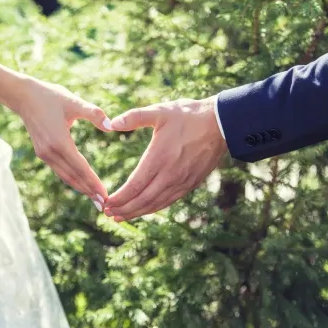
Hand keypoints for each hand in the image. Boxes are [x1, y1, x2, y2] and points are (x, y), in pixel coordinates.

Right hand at [12, 75, 111, 210]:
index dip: (93, 183)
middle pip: (73, 177)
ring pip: (66, 176)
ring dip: (81, 188)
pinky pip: (60, 170)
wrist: (24, 96)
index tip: (105, 195)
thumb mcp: (74, 101)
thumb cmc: (51, 96)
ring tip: (95, 199)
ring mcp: (44, 154)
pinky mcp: (42, 153)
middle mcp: (51, 152)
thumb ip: (94, 113)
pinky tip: (81, 184)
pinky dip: (72, 179)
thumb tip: (111, 126)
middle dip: (89, 191)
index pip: (81, 168)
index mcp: (60, 142)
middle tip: (104, 205)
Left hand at [104, 95, 227, 221]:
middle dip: (124, 209)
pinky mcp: (191, 183)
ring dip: (137, 212)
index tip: (106, 202)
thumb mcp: (159, 111)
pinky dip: (154, 208)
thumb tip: (110, 123)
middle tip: (108, 214)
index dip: (119, 198)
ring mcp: (182, 181)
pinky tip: (145, 209)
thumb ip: (134, 117)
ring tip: (121, 216)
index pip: (134, 186)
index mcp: (159, 157)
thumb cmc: (188, 115)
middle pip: (143, 200)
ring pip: (156, 204)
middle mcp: (170, 174)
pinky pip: (169, 201)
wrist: (221, 124)